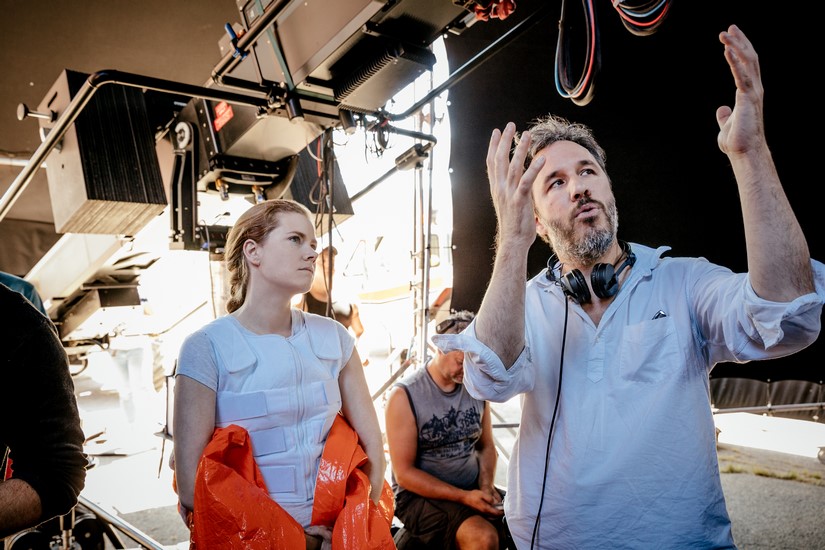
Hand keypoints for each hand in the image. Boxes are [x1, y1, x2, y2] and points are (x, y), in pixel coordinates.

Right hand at [462, 488, 504, 516]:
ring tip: (500, 510)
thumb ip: (489, 498)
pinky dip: (493, 514)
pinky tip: (494, 510)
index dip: (502, 511)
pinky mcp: (481, 512)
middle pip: (495, 516)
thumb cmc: (473, 495)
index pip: (496, 513)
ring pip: (492, 516)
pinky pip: (489, 515)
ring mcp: (482, 513)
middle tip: (504, 510)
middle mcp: (484, 512)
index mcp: (486, 508)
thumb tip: (495, 502)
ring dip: (497, 514)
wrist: (465, 498)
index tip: (505, 509)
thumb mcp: (482, 494)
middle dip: (500, 514)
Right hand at [486, 122, 545, 249]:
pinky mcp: (519, 200)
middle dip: (504, 140)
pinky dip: (533, 169)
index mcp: (496, 188)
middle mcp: (500, 188)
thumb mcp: (510, 202)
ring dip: (520, 148)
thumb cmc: (514, 224)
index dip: (493, 146)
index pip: (492, 162)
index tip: (496, 132)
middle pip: (500, 159)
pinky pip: (526, 181)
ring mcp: (508, 194)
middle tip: (510, 125)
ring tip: (526, 134)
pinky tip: (541, 158)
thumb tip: (520, 180)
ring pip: (513, 166)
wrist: (513, 241)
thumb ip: (513, 189)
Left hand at [716, 25, 765, 156]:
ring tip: (725, 33)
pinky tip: (727, 50)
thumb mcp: (727, 125)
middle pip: (749, 58)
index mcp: (749, 92)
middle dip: (740, 41)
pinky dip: (734, 61)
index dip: (739, 49)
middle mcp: (754, 89)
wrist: (744, 152)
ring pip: (746, 63)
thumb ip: (724, 116)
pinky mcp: (748, 98)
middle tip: (730, 27)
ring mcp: (752, 92)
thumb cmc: (737, 141)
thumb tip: (721, 110)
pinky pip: (741, 75)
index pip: (746, 65)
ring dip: (735, 46)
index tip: (731, 36)